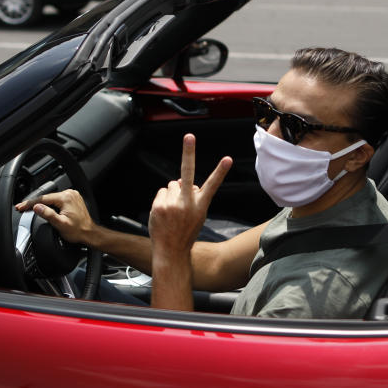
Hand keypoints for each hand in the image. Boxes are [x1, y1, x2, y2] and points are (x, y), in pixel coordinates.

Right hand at [17, 189, 94, 245]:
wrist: (89, 233)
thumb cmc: (77, 231)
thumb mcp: (60, 224)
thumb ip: (48, 214)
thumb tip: (36, 207)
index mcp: (66, 198)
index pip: (43, 199)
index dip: (30, 203)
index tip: (21, 206)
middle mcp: (69, 194)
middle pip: (47, 197)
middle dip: (34, 203)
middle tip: (22, 208)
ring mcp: (72, 195)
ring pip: (51, 198)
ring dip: (42, 203)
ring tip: (29, 208)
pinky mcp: (73, 199)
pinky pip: (57, 200)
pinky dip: (50, 204)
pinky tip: (43, 208)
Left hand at [149, 133, 231, 260]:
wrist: (171, 252)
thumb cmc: (186, 233)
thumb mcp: (197, 216)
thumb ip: (193, 196)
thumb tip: (181, 180)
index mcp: (200, 205)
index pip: (212, 185)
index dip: (220, 171)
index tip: (228, 159)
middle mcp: (187, 203)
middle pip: (187, 172)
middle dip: (189, 152)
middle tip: (189, 136)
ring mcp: (172, 204)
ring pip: (171, 185)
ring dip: (172, 194)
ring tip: (173, 211)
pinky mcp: (159, 207)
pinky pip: (161, 193)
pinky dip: (162, 200)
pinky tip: (165, 214)